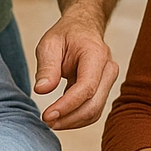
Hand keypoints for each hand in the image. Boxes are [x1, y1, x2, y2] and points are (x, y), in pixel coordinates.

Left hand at [34, 7, 117, 128]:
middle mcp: (108, 69)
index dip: (67, 105)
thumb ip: (47, 67)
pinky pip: (92, 110)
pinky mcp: (103, 90)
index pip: (86, 87)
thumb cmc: (66, 35)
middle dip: (69, 118)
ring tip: (50, 121)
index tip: (47, 115)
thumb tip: (41, 90)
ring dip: (72, 122)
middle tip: (46, 121)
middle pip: (93, 104)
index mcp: (96, 55)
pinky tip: (59, 117)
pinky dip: (76, 118)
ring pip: (94, 111)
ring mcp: (108, 81)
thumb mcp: (50, 44)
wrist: (82, 28)